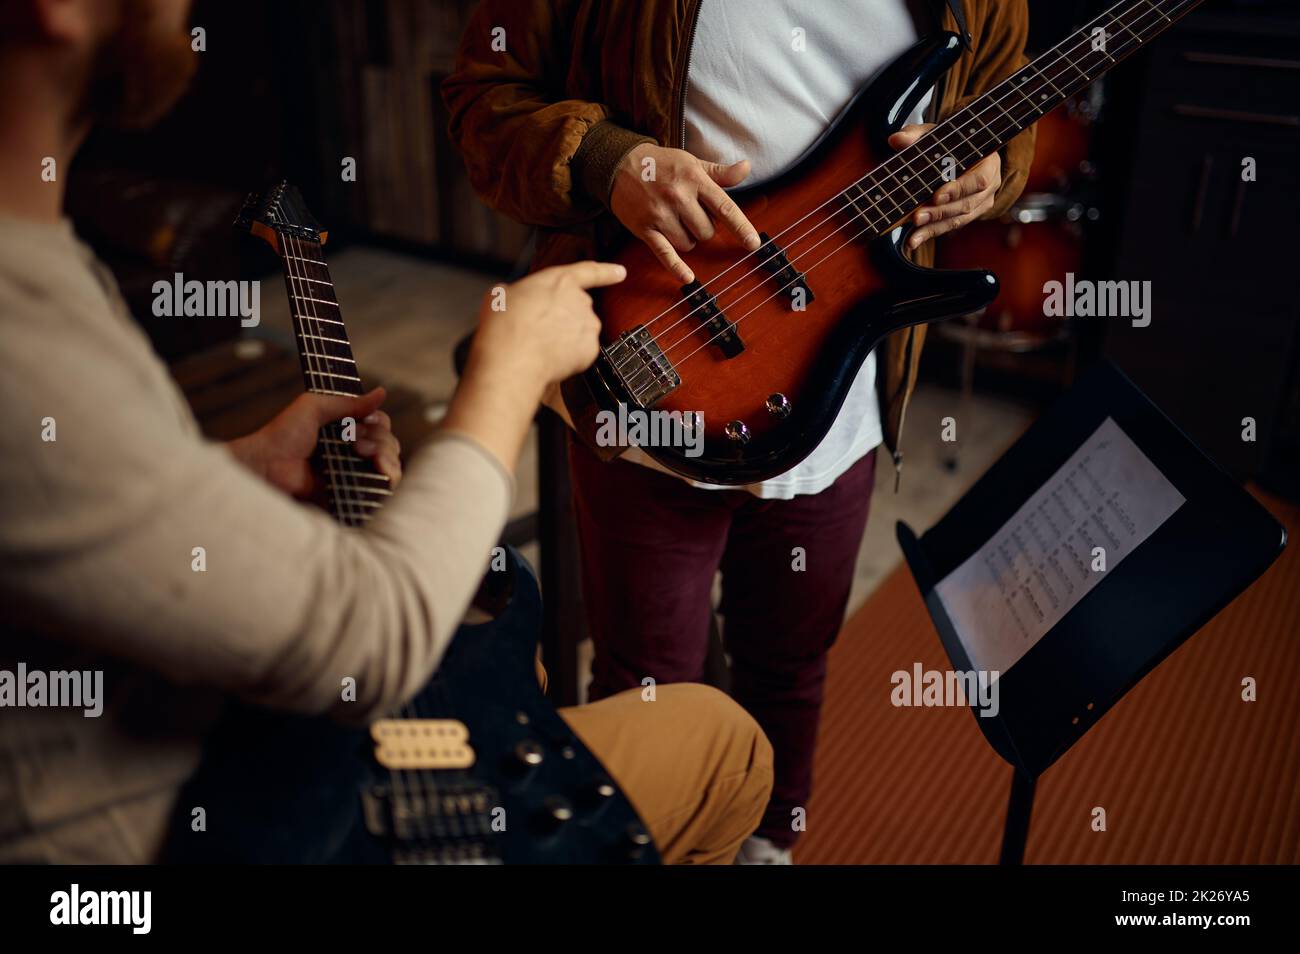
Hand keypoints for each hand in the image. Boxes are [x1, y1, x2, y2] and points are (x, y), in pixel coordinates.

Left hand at [228, 387, 401, 497]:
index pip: (381, 425)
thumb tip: (382, 392)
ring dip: (382, 452)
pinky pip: (385, 486)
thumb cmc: (284, 434)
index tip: (366, 420)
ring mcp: (355, 472)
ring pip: (392, 462)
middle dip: (378, 438)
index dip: (379, 422)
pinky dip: (388, 474)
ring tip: (357, 452)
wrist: (269, 465)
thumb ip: (349, 402)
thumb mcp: (315, 406)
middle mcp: (355, 451)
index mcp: (347, 429)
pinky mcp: (354, 491)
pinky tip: (377, 468)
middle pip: (390, 442)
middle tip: (352, 440)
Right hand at [443, 261, 625, 474]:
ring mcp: (589, 326)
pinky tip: (551, 358)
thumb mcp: (502, 296)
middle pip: (578, 307)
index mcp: (560, 281)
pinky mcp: (591, 350)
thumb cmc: (505, 326)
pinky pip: (582, 352)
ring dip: (567, 337)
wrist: (514, 360)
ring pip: (581, 331)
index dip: (607, 272)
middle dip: (564, 317)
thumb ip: (520, 293)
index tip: (620, 272)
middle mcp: (581, 301)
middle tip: (539, 329)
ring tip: (541, 346)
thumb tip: (516, 299)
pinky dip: (570, 356)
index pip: (590, 271)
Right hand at [610, 143, 761, 282]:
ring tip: (676, 222)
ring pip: (688, 244)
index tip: (753, 243)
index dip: (741, 227)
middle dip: (703, 228)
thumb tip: (746, 168)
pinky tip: (688, 278)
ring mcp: (661, 214)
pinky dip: (676, 267)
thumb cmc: (661, 164)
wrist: (619, 163)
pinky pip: (664, 253)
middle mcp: (678, 197)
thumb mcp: (692, 163)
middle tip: (690, 214)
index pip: (724, 207)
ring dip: (687, 239)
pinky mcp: (645, 228)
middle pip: (706, 231)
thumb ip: (720, 172)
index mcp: (695, 180)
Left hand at [888, 123, 1001, 249]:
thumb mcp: (934, 135)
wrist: (956, 153)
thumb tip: (896, 139)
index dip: (958, 189)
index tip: (936, 196)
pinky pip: (950, 227)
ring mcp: (981, 203)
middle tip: (916, 217)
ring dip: (934, 227)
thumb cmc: (948, 143)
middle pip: (966, 204)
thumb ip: (916, 135)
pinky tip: (914, 240)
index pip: (978, 180)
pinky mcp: (968, 215)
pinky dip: (931, 233)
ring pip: (959, 219)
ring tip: (912, 234)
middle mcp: (989, 185)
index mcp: (988, 162)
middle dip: (939, 212)